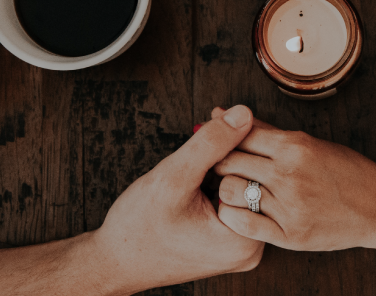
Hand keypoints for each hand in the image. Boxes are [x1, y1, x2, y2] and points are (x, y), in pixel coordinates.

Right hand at [87, 105, 263, 292]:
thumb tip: (244, 114)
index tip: (218, 117)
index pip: (259, 173)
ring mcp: (240, 247)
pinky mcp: (228, 242)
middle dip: (233, 147)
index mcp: (245, 239)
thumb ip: (211, 144)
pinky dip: (219, 178)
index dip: (239, 138)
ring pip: (244, 187)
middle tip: (212, 122)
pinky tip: (202, 169)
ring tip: (202, 148)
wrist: (116, 261)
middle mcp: (250, 248)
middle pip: (254, 180)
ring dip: (226, 162)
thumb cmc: (138, 228)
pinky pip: (234, 200)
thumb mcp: (174, 177)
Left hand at [208, 111, 375, 251]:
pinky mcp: (290, 234)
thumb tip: (225, 113)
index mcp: (294, 146)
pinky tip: (239, 210)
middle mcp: (289, 174)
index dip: (221, 138)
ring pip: (230, 191)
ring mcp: (289, 206)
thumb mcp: (308, 143)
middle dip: (219, 162)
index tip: (217, 142)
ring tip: (232, 188)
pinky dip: (233, 216)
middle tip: (219, 166)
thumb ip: (266, 131)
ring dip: (225, 188)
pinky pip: (243, 224)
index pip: (239, 135)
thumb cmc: (345, 171)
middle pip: (229, 161)